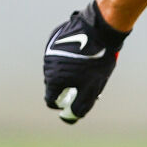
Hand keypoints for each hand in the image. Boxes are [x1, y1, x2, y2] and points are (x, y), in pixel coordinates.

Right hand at [43, 0, 128, 122]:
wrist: (99, 29)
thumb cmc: (97, 61)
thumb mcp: (92, 88)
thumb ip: (80, 106)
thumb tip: (71, 117)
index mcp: (53, 79)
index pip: (50, 100)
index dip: (62, 104)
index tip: (72, 102)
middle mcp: (47, 64)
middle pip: (54, 83)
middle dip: (67, 87)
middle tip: (84, 84)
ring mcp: (50, 49)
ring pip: (57, 66)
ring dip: (68, 70)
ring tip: (87, 67)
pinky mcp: (55, 37)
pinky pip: (60, 51)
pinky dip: (69, 55)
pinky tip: (84, 51)